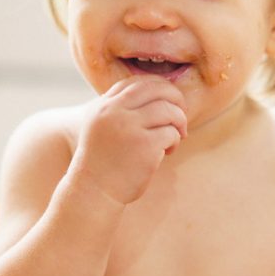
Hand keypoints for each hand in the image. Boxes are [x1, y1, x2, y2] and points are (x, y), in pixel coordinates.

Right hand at [74, 76, 186, 203]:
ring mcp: (128, 127)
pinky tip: (166, 152)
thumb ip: (120, 109)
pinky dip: (174, 141)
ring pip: (168, 110)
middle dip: (176, 98)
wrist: (93, 193)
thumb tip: (158, 93)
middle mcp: (113, 112)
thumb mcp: (102, 127)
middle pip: (156, 89)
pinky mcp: (144, 145)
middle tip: (181, 114)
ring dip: (179, 122)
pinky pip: (171, 133)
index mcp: (103, 106)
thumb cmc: (103, 162)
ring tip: (175, 137)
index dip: (158, 88)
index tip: (168, 101)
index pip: (136, 83)